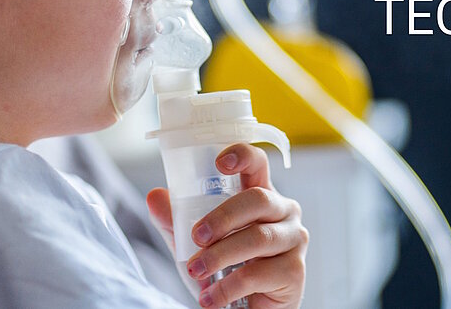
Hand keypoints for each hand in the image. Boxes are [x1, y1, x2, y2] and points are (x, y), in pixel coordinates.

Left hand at [146, 143, 307, 308]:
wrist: (247, 308)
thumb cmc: (227, 266)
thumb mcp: (195, 242)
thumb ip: (175, 221)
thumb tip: (154, 197)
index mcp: (261, 194)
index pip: (258, 163)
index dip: (242, 155)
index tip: (219, 163)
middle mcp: (283, 211)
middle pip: (258, 199)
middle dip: (222, 217)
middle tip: (196, 237)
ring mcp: (294, 239)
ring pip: (259, 238)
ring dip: (221, 255)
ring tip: (196, 270)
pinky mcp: (296, 271)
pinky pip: (259, 274)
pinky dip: (229, 286)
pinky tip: (211, 297)